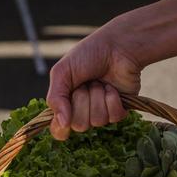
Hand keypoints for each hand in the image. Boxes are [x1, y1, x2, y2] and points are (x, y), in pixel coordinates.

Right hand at [46, 23, 142, 139]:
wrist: (117, 46)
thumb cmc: (89, 55)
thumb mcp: (63, 72)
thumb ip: (56, 98)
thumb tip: (62, 124)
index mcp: (66, 103)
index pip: (59, 129)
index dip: (61, 129)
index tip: (64, 121)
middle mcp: (83, 111)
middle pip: (79, 125)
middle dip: (82, 101)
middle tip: (86, 84)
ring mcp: (102, 112)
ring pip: (97, 121)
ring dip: (98, 97)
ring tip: (100, 82)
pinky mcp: (120, 110)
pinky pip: (114, 117)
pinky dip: (112, 99)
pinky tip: (112, 87)